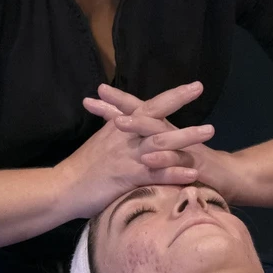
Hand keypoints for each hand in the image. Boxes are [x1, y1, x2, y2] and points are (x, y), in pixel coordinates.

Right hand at [56, 83, 215, 218]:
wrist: (63, 186)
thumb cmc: (84, 166)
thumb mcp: (101, 140)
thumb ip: (116, 127)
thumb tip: (127, 118)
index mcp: (121, 126)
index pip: (149, 105)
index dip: (172, 95)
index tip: (194, 86)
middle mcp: (125, 136)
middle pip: (156, 115)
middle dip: (179, 101)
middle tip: (200, 89)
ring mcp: (127, 156)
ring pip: (160, 142)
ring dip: (186, 136)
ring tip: (209, 131)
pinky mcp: (126, 177)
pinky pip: (154, 174)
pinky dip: (174, 173)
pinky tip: (192, 173)